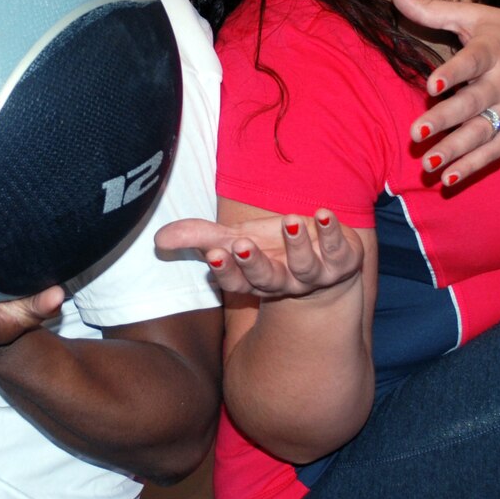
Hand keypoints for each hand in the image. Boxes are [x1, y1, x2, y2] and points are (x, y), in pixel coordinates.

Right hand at [155, 211, 361, 300]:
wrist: (327, 262)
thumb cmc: (272, 249)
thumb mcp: (235, 239)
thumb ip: (200, 237)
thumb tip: (157, 238)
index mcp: (255, 282)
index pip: (236, 282)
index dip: (226, 270)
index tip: (214, 253)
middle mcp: (284, 284)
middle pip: (268, 281)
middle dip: (255, 264)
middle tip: (242, 244)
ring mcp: (316, 276)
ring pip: (305, 267)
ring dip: (297, 245)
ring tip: (290, 220)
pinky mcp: (342, 261)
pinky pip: (338, 249)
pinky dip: (332, 232)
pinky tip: (324, 214)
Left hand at [390, 0, 499, 184]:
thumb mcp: (474, 16)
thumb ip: (432, 10)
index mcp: (492, 50)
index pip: (472, 62)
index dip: (454, 73)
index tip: (432, 83)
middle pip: (473, 104)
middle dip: (445, 119)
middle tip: (416, 134)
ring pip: (482, 133)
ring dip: (456, 150)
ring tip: (429, 164)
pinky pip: (494, 152)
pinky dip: (473, 167)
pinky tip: (449, 180)